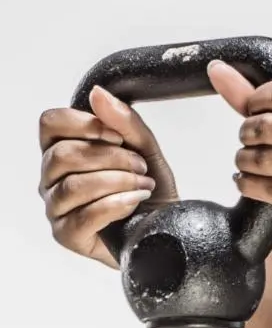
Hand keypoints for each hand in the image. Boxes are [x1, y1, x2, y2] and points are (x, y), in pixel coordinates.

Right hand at [38, 87, 179, 268]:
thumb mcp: (145, 148)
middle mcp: (51, 177)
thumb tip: (97, 93)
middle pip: (63, 155)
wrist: (166, 225)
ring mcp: (56, 207)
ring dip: (118, 182)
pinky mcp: (66, 234)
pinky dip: (116, 205)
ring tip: (143, 185)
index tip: (117, 136)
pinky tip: (135, 202)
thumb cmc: (150, 187)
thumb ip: (124, 121)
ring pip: (73, 186)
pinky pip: (83, 215)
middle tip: (140, 167)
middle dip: (112, 158)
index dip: (84, 124)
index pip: (50, 123)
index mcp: (63, 149)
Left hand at [207, 60, 271, 249]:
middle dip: (247, 133)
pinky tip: (248, 181)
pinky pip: (267, 188)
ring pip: (263, 159)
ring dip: (243, 160)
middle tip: (248, 140)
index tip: (253, 109)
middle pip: (269, 126)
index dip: (259, 98)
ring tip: (246, 162)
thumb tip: (217, 70)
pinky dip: (246, 183)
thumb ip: (267, 100)